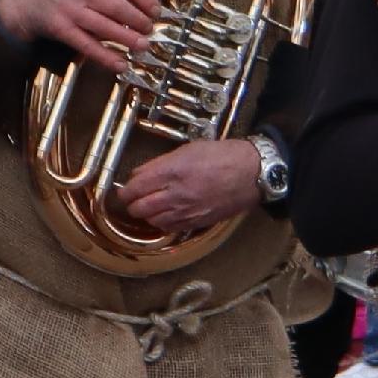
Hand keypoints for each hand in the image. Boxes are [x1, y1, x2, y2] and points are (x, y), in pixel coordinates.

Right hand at [0, 0, 167, 73]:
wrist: (24, 0)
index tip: (155, 11)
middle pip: (118, 6)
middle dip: (139, 20)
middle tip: (150, 29)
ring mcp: (70, 10)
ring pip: (105, 26)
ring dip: (127, 38)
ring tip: (143, 46)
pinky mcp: (61, 29)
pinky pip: (87, 45)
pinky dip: (105, 57)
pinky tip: (120, 64)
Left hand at [115, 137, 261, 237]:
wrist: (252, 173)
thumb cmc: (224, 156)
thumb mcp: (189, 149)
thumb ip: (162, 163)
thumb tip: (141, 174)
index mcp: (172, 171)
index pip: (135, 186)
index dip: (125, 190)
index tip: (125, 189)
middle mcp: (176, 193)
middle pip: (139, 207)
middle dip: (132, 204)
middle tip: (133, 199)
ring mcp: (186, 210)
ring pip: (152, 221)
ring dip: (146, 215)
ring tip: (149, 207)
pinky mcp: (197, 221)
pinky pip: (170, 228)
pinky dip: (162, 223)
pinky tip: (165, 215)